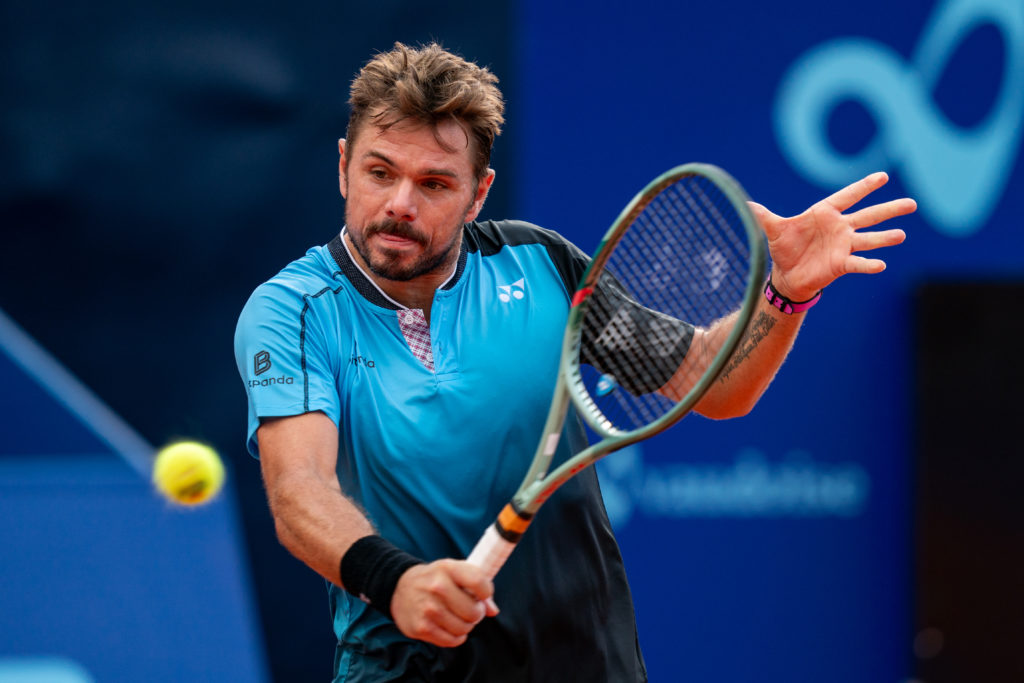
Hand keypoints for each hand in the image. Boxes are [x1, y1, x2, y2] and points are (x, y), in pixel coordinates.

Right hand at [390, 559, 499, 646]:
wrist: (399, 587)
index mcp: (447, 568)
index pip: (479, 582)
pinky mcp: (421, 627)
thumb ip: (477, 586)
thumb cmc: (434, 579)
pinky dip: (455, 637)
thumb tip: (493, 610)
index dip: (486, 592)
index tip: (483, 594)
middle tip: (469, 609)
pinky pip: (451, 640)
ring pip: (463, 628)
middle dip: (476, 613)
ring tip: (458, 617)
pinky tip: (450, 627)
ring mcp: (428, 609)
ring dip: (466, 626)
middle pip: (473, 611)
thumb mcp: (454, 572)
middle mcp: (437, 587)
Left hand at [749, 172, 915, 301]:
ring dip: (885, 237)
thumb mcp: (773, 230)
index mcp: (825, 213)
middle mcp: (840, 228)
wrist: (787, 275)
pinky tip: (882, 264)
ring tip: (902, 234)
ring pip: (869, 238)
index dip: (864, 187)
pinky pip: (858, 263)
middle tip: (912, 204)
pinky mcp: (842, 264)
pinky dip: (868, 263)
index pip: (848, 196)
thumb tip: (745, 204)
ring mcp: (844, 246)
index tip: (883, 176)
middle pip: (868, 215)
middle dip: (889, 209)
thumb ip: (764, 216)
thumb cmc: (784, 248)